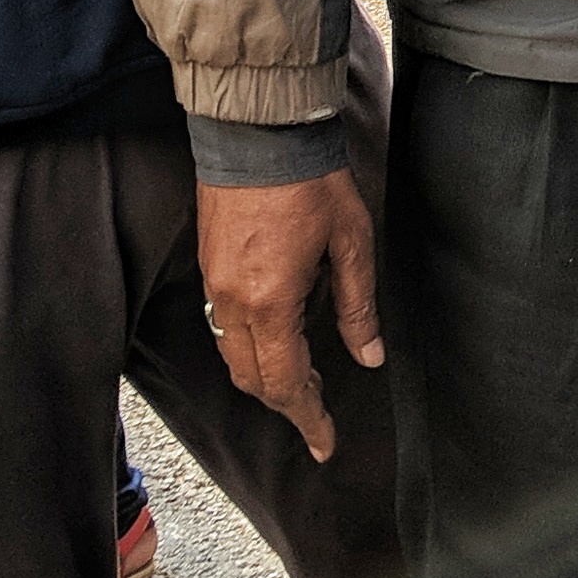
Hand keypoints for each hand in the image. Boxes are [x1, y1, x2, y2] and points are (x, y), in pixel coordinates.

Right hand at [194, 171, 382, 461]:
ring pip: (234, 356)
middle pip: (253, 379)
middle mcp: (234, 302)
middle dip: (286, 405)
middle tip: (317, 417)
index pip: (285, 383)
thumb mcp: (353, 244)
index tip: (325, 444)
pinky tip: (277, 341)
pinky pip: (223, 327)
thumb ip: (358, 307)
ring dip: (265, 378)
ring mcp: (215, 285)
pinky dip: (249, 349)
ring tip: (302, 384)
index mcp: (271, 303)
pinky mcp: (208, 267)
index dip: (307, 419)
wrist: (258, 133)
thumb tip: (370, 357)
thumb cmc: (311, 182)